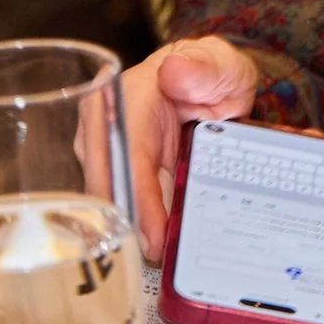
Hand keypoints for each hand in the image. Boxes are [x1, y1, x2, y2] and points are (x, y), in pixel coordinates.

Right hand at [120, 37, 259, 261]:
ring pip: (107, 200)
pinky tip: (151, 249)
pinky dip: (134, 228)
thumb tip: (176, 70)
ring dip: (127, 231)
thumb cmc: (209, 72)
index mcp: (124, 95)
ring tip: (155, 259)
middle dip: (126, 224)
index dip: (136, 194)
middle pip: (105, 184)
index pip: (124, 150)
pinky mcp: (114, 174)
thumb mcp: (220, 64)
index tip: (150, 231)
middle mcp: (104, 128)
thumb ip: (205, 66)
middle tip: (155, 256)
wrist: (208, 84)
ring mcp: (105, 154)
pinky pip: (120, 205)